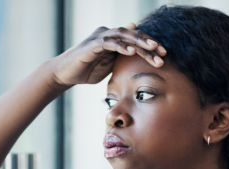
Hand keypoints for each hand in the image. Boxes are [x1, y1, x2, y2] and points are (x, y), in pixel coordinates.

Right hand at [49, 22, 166, 86]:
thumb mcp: (109, 66)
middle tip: (163, 52)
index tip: (164, 55)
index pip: (135, 39)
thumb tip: (136, 54)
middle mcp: (107, 33)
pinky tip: (131, 51)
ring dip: (139, 43)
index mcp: (113, 38)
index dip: (150, 45)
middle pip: (132, 35)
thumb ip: (122, 59)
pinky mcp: (91, 45)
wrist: (64, 75)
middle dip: (149, 43)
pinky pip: (109, 43)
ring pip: (123, 36)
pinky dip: (121, 46)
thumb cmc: (86, 71)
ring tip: (153, 49)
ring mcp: (99, 37)